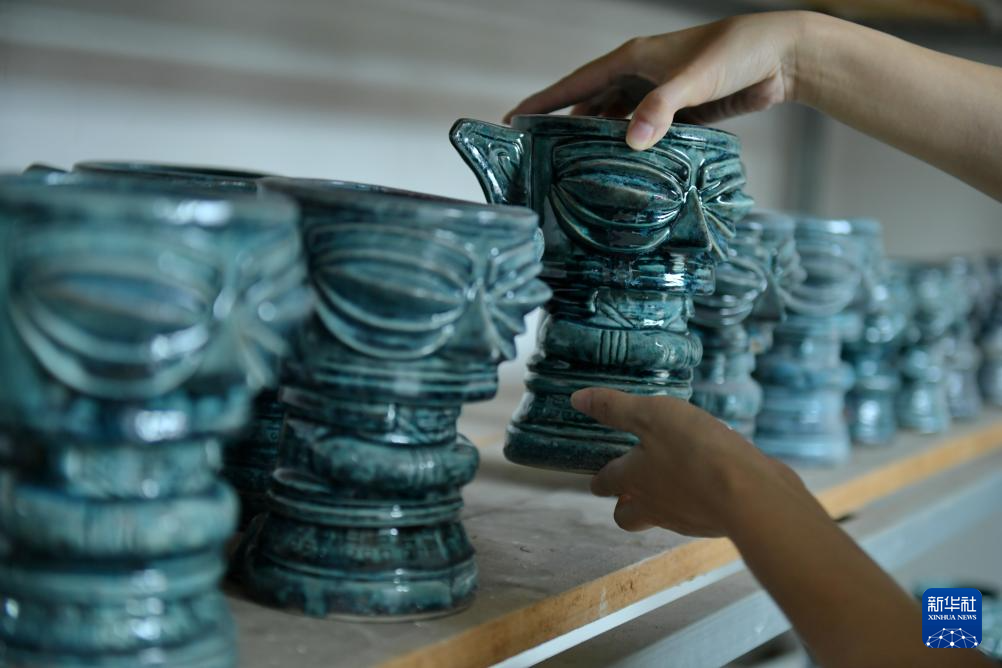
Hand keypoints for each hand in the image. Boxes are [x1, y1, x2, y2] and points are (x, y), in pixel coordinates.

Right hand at [504, 12, 810, 149]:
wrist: (781, 56)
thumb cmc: (736, 53)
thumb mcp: (695, 80)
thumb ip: (662, 109)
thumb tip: (631, 143)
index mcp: (632, 59)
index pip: (575, 84)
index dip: (544, 101)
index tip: (513, 119)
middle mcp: (639, 75)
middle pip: (589, 104)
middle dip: (564, 126)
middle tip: (538, 155)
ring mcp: (658, 94)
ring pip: (615, 120)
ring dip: (597, 140)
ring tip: (573, 169)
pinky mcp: (679, 113)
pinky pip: (644, 132)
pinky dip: (630, 148)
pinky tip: (622, 169)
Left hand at [571, 387, 805, 536]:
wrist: (750, 495)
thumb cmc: (695, 450)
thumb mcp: (652, 415)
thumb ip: (616, 408)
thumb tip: (577, 399)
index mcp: (633, 480)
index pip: (604, 484)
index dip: (600, 479)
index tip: (600, 475)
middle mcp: (653, 506)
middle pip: (627, 516)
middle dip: (625, 504)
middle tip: (633, 486)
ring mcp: (685, 518)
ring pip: (662, 517)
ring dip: (662, 502)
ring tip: (675, 477)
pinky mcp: (715, 522)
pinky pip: (697, 513)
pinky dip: (697, 500)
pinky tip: (711, 479)